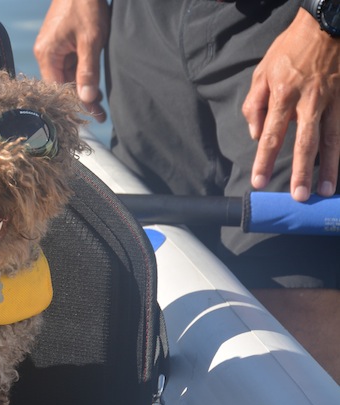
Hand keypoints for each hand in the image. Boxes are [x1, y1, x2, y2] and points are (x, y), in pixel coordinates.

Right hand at [34, 0, 109, 121]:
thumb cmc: (86, 5)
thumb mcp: (91, 41)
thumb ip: (88, 72)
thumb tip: (87, 99)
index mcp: (47, 54)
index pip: (58, 89)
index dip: (75, 104)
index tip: (92, 117)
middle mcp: (45, 53)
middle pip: (61, 84)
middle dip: (81, 98)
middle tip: (100, 113)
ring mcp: (51, 47)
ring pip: (66, 75)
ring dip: (82, 86)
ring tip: (101, 101)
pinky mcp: (59, 42)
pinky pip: (69, 64)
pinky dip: (81, 73)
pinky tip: (94, 82)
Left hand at [243, 9, 339, 200]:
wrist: (325, 25)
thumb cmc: (289, 50)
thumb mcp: (262, 73)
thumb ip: (255, 105)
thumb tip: (256, 135)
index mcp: (283, 96)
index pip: (272, 136)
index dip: (265, 161)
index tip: (260, 182)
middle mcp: (309, 101)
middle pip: (306, 142)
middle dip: (302, 171)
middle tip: (300, 196)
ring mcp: (332, 100)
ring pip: (332, 138)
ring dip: (329, 166)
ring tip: (326, 189)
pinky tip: (338, 166)